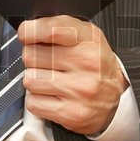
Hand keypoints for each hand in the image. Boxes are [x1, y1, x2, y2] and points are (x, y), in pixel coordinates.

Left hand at [18, 16, 128, 135]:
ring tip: (51, 81)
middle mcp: (87, 64)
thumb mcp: (84, 36)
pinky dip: (38, 101)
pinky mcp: (71, 113)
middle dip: (33, 59)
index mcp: (88, 40)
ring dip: (35, 81)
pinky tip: (52, 96)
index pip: (51, 30)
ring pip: (30, 80)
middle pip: (31, 55)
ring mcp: (79, 90)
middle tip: (46, 63)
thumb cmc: (94, 64)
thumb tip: (26, 31)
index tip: (26, 35)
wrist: (113, 98)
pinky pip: (33, 103)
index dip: (31, 32)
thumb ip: (57, 27)